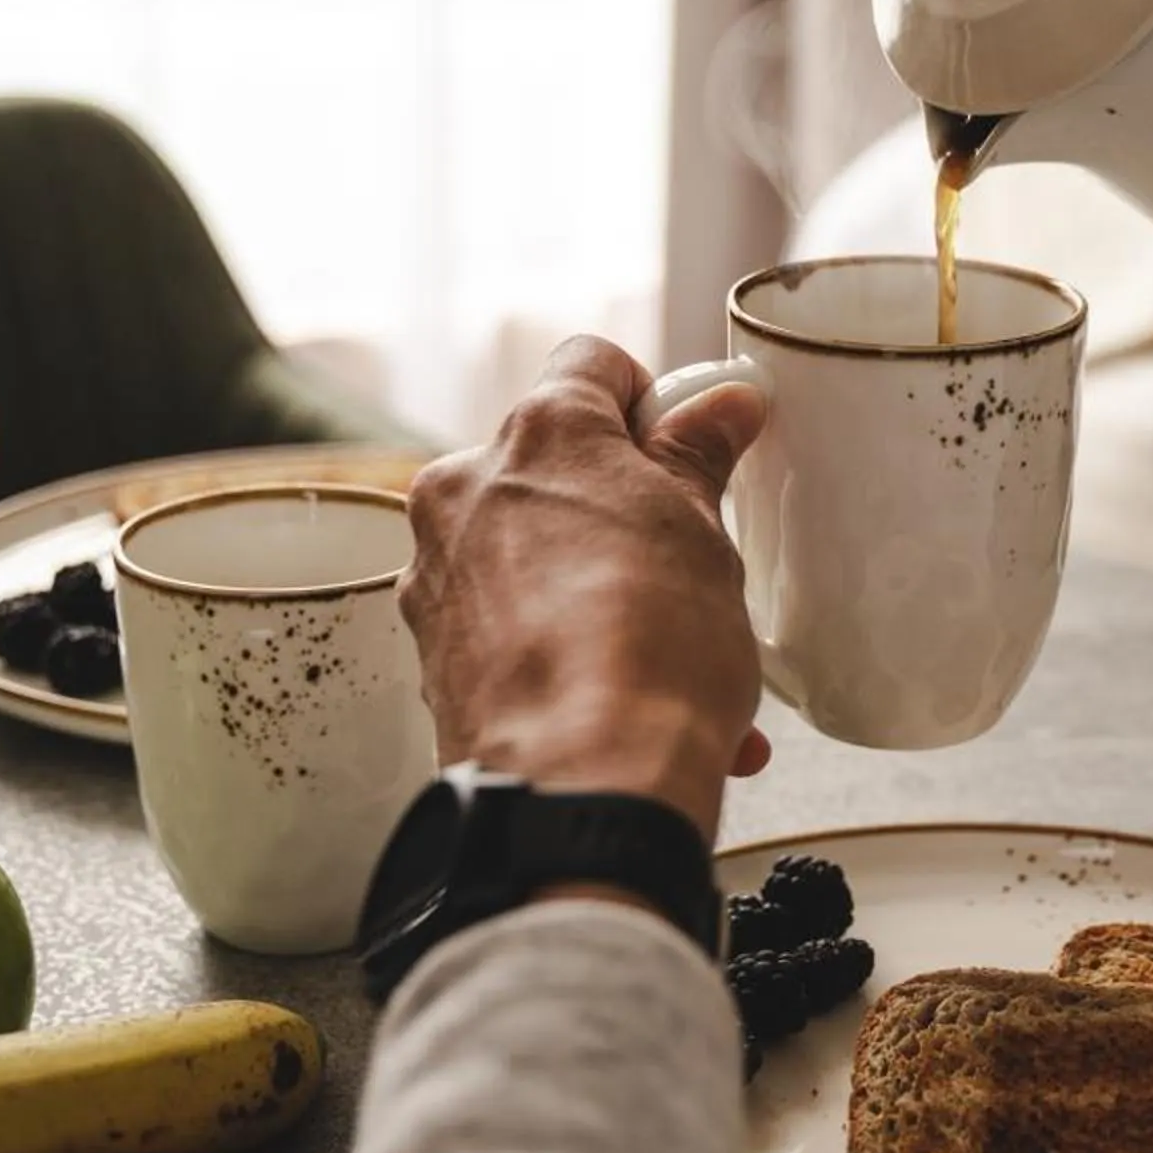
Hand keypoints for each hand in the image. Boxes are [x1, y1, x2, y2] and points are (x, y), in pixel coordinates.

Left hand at [403, 338, 770, 841]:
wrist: (582, 788)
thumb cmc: (650, 653)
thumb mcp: (704, 534)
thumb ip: (700, 456)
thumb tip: (722, 403)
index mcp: (540, 434)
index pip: (590, 363)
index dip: (648, 398)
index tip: (686, 445)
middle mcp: (466, 490)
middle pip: (554, 466)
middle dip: (620, 508)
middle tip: (685, 561)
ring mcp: (437, 574)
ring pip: (532, 555)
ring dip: (600, 590)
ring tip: (675, 659)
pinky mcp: (430, 655)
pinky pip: (510, 629)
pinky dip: (566, 653)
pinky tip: (633, 707)